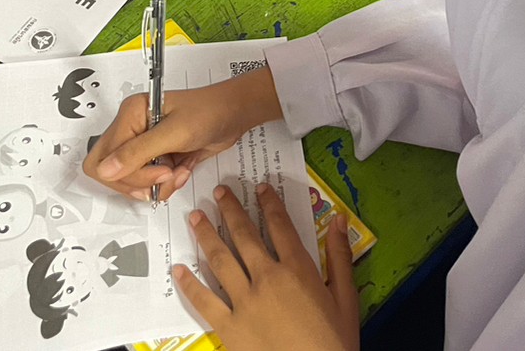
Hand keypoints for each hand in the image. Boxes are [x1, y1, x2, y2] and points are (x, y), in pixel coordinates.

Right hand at [83, 68, 283, 200]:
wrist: (236, 114)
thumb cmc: (209, 112)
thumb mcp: (174, 132)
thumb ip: (137, 153)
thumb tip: (104, 171)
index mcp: (129, 115)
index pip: (102, 159)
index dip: (126, 173)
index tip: (156, 170)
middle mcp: (132, 129)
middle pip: (113, 173)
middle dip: (140, 181)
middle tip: (166, 174)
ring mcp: (145, 145)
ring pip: (132, 181)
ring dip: (157, 185)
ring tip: (178, 173)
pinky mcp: (158, 157)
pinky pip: (150, 182)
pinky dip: (166, 184)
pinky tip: (183, 171)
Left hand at [176, 183, 358, 350]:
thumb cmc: (333, 340)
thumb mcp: (346, 297)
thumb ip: (340, 256)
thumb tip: (338, 219)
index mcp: (297, 269)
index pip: (280, 226)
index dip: (269, 204)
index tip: (259, 188)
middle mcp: (267, 279)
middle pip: (245, 236)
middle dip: (230, 211)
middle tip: (219, 192)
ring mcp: (245, 302)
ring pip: (221, 260)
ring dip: (207, 236)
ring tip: (196, 217)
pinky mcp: (229, 327)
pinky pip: (205, 301)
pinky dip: (190, 284)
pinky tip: (179, 269)